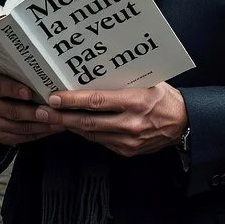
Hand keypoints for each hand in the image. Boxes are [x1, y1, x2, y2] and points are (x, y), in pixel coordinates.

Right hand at [0, 73, 65, 146]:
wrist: (5, 100)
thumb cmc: (17, 84)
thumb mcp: (17, 77)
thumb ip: (26, 78)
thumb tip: (49, 80)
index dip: (14, 89)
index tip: (29, 93)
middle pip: (11, 111)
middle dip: (34, 113)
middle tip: (52, 113)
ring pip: (18, 127)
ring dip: (40, 126)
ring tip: (58, 122)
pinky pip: (19, 138)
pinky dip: (37, 134)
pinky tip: (50, 129)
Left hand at [36, 83, 187, 157]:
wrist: (184, 124)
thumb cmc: (165, 97)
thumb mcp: (148, 82)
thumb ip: (123, 81)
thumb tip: (93, 72)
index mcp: (136, 102)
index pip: (97, 101)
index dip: (72, 100)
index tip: (53, 96)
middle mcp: (130, 124)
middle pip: (88, 121)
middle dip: (61, 116)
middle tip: (40, 110)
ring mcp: (128, 141)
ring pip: (91, 133)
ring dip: (69, 125)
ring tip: (50, 117)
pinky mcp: (126, 151)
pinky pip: (100, 141)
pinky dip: (85, 132)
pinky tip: (73, 124)